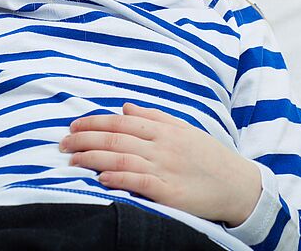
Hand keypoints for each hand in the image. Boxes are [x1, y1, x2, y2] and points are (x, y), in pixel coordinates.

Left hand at [59, 102, 261, 226]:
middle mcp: (163, 146)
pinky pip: (138, 182)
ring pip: (121, 158)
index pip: (122, 121)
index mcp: (165, 129)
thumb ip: (154, 117)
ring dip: (92, 158)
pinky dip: (117, 178)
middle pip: (116, 138)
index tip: (73, 126)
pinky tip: (100, 178)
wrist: (238, 185)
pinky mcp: (169, 193)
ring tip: (72, 160)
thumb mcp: (185, 129)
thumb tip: (125, 107)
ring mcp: (166, 168)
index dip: (94, 122)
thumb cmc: (210, 157)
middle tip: (62, 143)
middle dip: (84, 138)